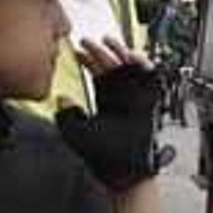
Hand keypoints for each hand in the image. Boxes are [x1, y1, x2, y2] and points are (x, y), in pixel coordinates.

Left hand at [55, 37, 160, 191]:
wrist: (124, 171)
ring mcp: (137, 98)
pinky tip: (132, 56)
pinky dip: (145, 65)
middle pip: (112, 66)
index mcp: (106, 101)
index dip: (88, 60)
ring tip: (109, 41)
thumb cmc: (103, 157)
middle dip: (100, 51)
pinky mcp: (150, 101)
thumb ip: (67, 115)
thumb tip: (61, 97)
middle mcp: (122, 97)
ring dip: (121, 52)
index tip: (77, 51)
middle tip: (87, 41)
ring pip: (132, 68)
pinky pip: (151, 78)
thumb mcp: (76, 133)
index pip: (98, 74)